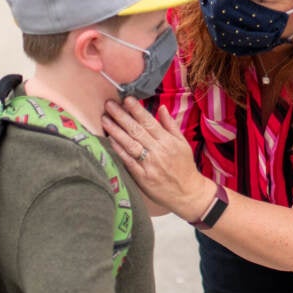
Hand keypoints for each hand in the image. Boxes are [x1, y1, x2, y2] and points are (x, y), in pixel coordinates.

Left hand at [101, 97, 214, 220]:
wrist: (188, 193)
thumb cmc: (184, 167)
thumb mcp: (182, 143)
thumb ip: (171, 125)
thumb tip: (162, 107)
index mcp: (168, 141)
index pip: (149, 122)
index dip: (137, 110)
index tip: (126, 99)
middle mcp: (158, 151)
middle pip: (137, 130)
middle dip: (121, 116)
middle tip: (109, 104)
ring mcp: (149, 165)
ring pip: (130, 144)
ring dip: (116, 130)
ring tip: (105, 119)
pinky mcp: (142, 177)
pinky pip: (128, 161)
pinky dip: (119, 150)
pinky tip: (110, 140)